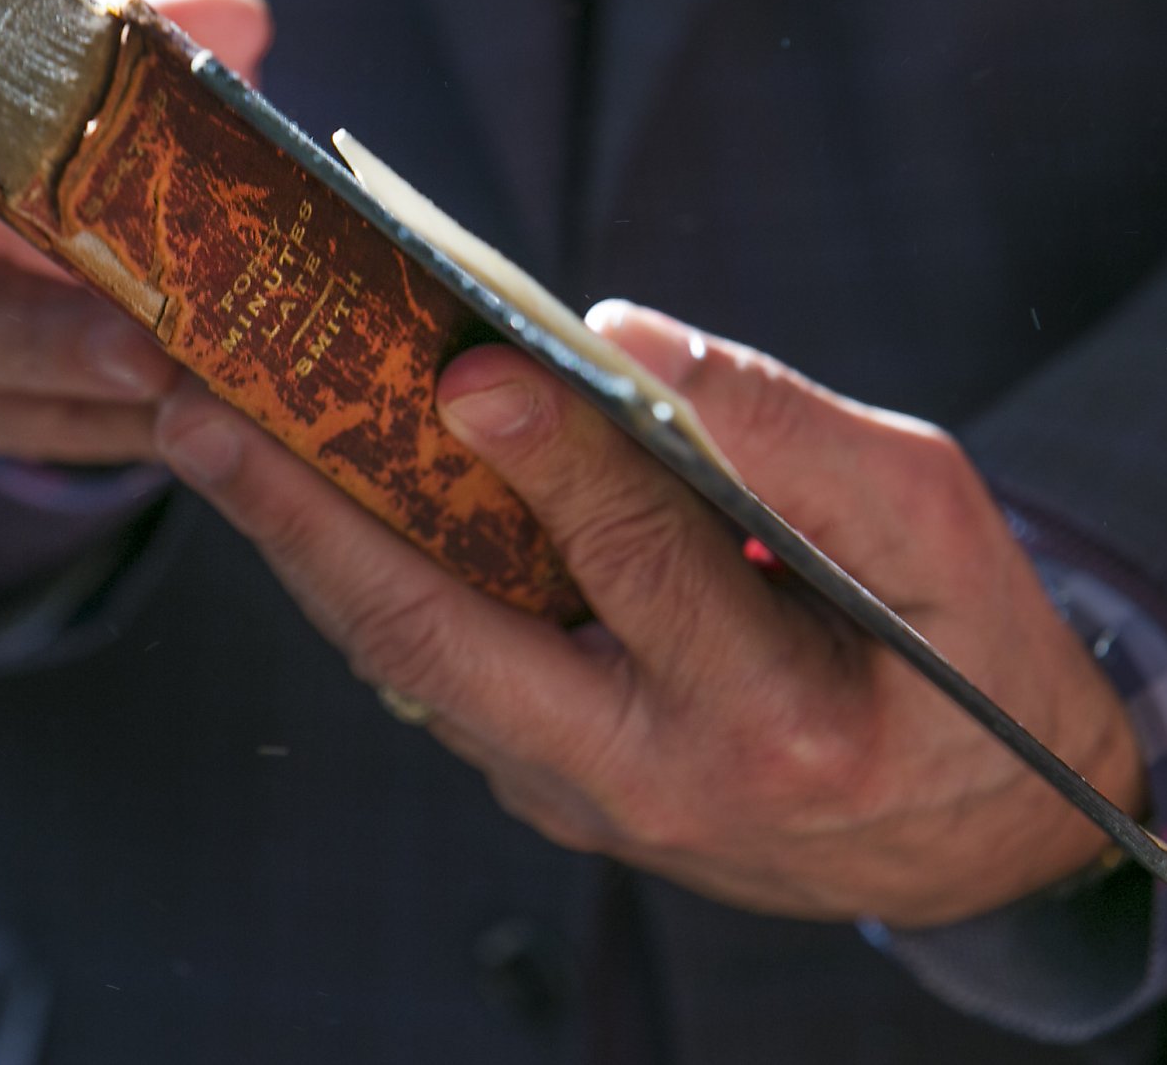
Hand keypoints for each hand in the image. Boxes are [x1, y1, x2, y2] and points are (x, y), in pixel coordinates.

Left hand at [152, 301, 1145, 925]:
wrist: (970, 824)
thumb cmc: (964, 646)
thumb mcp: (932, 523)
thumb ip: (784, 432)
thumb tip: (616, 341)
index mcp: (776, 717)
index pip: (639, 562)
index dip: (554, 453)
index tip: (466, 361)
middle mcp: (652, 780)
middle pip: (442, 644)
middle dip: (306, 522)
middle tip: (196, 416)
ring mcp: (583, 800)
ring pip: (411, 663)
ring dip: (304, 545)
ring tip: (212, 435)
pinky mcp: (550, 790)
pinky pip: (440, 674)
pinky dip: (368, 576)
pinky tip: (310, 491)